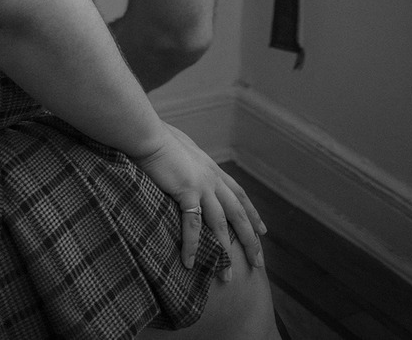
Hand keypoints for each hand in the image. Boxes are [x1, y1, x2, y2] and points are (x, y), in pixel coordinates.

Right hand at [134, 122, 266, 273]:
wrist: (149, 135)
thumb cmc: (160, 140)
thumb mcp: (183, 151)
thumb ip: (190, 164)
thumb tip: (187, 169)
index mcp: (212, 170)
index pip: (239, 195)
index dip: (252, 214)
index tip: (263, 231)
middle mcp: (212, 178)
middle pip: (238, 213)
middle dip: (250, 239)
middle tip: (258, 261)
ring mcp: (202, 186)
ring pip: (221, 224)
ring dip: (225, 251)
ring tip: (227, 275)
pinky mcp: (187, 192)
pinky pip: (193, 225)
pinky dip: (192, 246)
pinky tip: (190, 263)